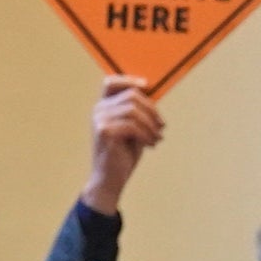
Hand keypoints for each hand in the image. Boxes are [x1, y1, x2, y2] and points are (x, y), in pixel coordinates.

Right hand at [83, 74, 164, 215]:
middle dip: (151, 110)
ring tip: (157, 138)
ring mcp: (99, 119)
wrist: (110, 180)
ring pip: (133, 110)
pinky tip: (151, 144)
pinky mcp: (104, 131)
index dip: (129, 80)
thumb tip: (153, 99)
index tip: (147, 85)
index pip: (111, 83)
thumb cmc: (122, 156)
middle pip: (131, 96)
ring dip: (151, 125)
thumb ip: (137, 114)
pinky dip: (146, 134)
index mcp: (104, 106)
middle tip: (162, 126)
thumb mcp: (133, 130)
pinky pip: (132, 125)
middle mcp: (99, 109)